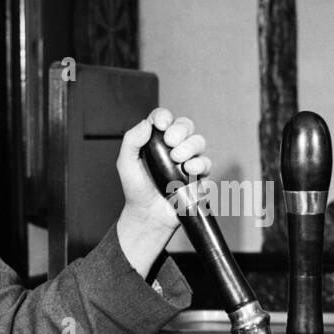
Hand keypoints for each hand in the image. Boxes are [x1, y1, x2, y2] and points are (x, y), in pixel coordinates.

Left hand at [115, 107, 210, 276]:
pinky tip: (189, 177)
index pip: (165, 118)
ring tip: (180, 162)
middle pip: (187, 126)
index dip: (165, 117)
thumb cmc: (137, 189)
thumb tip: (147, 124)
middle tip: (171, 145)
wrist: (147, 215)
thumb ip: (131, 141)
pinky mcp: (198, 177)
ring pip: (200, 143)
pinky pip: (207, 169)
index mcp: (157, 140)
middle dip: (181, 131)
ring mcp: (188, 162)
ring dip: (192, 148)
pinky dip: (200, 170)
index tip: (161, 126)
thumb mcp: (126, 164)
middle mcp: (175, 147)